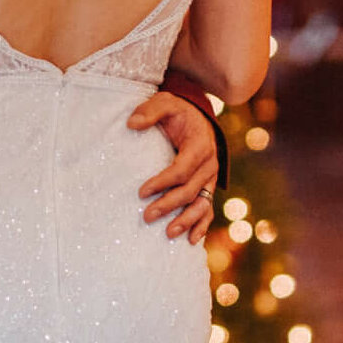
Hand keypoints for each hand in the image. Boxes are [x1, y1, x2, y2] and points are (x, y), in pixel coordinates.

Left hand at [127, 91, 218, 244]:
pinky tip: (191, 240)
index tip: (141, 192)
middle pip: (190, 191)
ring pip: (201, 204)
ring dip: (186, 221)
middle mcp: (209, 165)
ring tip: (167, 234)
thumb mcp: (164, 102)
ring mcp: (210, 178)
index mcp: (199, 146)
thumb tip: (131, 123)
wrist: (198, 116)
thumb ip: (149, 111)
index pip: (181, 169)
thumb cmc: (177, 111)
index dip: (162, 182)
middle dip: (168, 205)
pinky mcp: (208, 186)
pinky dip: (201, 225)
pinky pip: (208, 209)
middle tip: (146, 216)